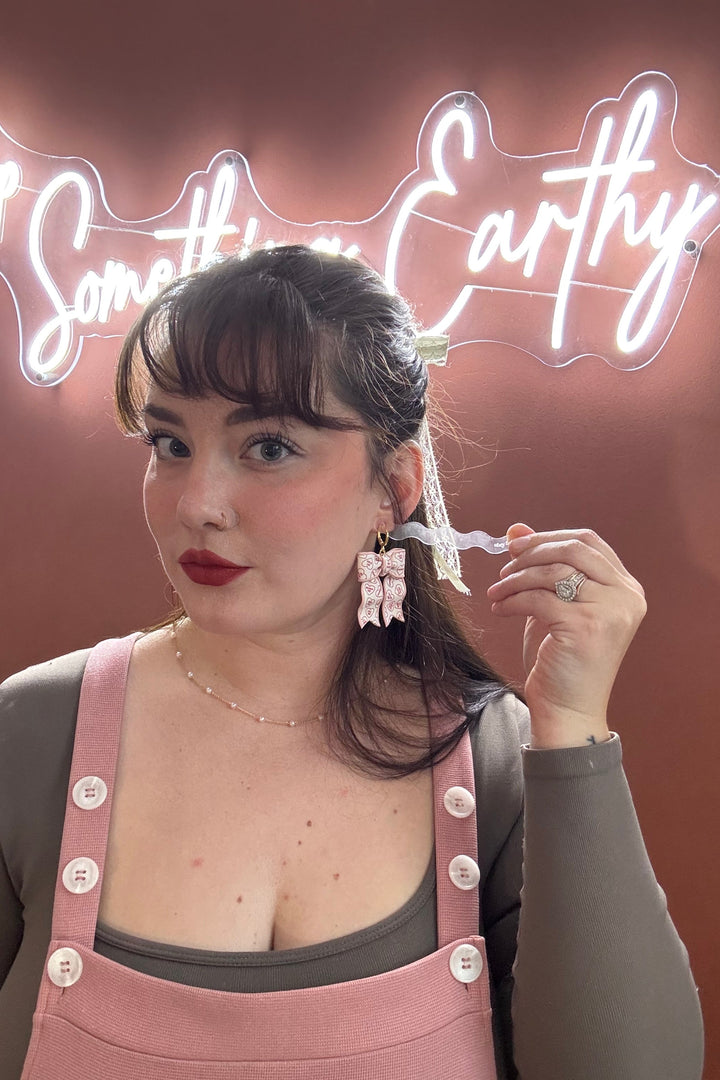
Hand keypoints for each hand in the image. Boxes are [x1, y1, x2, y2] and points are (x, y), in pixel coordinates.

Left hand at [486, 523, 646, 747]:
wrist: (568, 710)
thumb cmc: (562, 658)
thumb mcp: (553, 604)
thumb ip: (542, 565)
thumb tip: (515, 529)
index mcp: (626, 587)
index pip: (588, 542)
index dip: (549, 537)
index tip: (516, 545)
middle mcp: (626, 596)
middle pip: (573, 549)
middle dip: (532, 553)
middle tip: (504, 567)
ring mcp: (610, 611)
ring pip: (553, 572)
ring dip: (516, 579)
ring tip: (497, 593)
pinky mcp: (586, 627)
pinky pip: (539, 598)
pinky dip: (513, 600)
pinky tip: (500, 609)